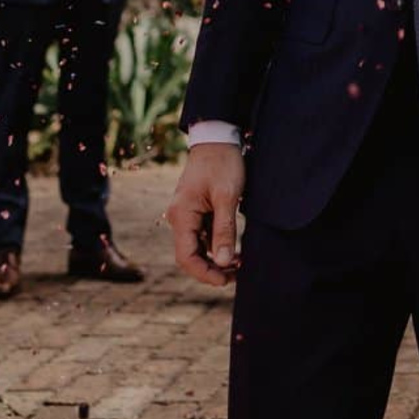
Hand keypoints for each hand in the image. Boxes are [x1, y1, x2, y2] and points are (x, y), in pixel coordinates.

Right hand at [164, 143, 244, 286]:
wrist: (217, 137)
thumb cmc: (222, 163)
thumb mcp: (228, 196)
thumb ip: (224, 230)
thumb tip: (224, 262)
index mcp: (182, 215)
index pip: (186, 257)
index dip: (204, 273)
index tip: (226, 280)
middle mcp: (179, 217)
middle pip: (190, 255)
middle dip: (211, 269)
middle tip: (237, 275)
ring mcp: (186, 214)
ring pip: (197, 247)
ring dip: (215, 259)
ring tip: (239, 265)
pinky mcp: (196, 211)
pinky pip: (202, 236)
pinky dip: (216, 246)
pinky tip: (234, 251)